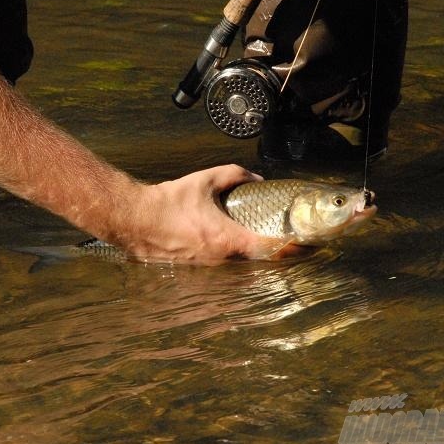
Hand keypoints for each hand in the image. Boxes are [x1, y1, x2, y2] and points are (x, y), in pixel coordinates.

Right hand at [117, 164, 294, 262]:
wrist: (135, 220)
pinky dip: (237, 257)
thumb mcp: (206, 179)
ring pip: (243, 265)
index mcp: (227, 238)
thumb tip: (256, 179)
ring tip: (269, 243)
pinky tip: (238, 246)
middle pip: (260, 261)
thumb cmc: (169, 201)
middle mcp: (221, 258)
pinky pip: (225, 265)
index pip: (270, 249)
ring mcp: (209, 267)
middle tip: (295, 243)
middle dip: (279, 252)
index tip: (308, 244)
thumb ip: (236, 175)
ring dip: (257, 255)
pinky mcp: (197, 268)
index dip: (293, 248)